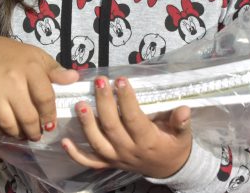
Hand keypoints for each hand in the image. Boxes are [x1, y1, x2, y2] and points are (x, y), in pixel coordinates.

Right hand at [0, 36, 77, 140]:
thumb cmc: (15, 57)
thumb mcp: (37, 57)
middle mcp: (10, 81)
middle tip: (38, 134)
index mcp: (29, 68)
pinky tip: (8, 130)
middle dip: (35, 131)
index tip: (51, 124)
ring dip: (19, 135)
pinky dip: (1, 132)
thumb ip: (55, 70)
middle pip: (27, 116)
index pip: (44, 98)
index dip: (50, 115)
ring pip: (8, 124)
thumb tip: (74, 78)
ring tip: (24, 135)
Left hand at [62, 76, 192, 178]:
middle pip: (112, 127)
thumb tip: (184, 109)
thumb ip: (181, 122)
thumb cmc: (174, 145)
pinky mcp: (108, 163)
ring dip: (87, 125)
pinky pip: (89, 161)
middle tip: (98, 81)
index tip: (120, 80)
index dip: (127, 100)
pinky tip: (65, 141)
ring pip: (97, 143)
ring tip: (79, 104)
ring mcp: (116, 158)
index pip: (134, 118)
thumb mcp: (183, 135)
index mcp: (147, 141)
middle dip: (104, 103)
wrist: (169, 169)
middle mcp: (129, 150)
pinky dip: (75, 154)